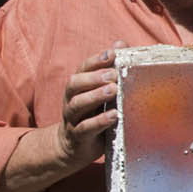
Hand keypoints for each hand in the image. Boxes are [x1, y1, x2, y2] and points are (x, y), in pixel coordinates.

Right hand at [54, 45, 122, 169]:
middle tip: (112, 74)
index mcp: (78, 87)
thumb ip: (109, 69)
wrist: (72, 147)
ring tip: (113, 90)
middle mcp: (71, 100)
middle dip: (93, 77)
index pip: (83, 68)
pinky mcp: (77, 137)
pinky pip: (85, 128)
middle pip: (74, 84)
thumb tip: (121, 44)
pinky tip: (114, 116)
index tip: (113, 53)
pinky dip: (98, 121)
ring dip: (95, 96)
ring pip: (77, 105)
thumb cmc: (91, 114)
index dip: (96, 60)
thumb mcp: (99, 92)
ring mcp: (72, 119)